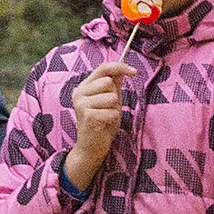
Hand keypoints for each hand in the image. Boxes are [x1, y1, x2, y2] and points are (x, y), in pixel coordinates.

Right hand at [64, 63, 125, 192]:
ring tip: (105, 117)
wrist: (92, 147)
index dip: (120, 66)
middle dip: (115, 95)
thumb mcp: (111, 100)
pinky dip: (112, 118)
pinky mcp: (87, 116)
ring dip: (114, 108)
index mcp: (84, 86)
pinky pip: (111, 112)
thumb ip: (114, 84)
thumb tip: (123, 67)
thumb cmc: (102, 122)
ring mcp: (81, 104)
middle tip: (108, 108)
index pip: (103, 68)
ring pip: (111, 96)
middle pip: (108, 82)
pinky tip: (104, 124)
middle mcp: (79, 92)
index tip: (134, 72)